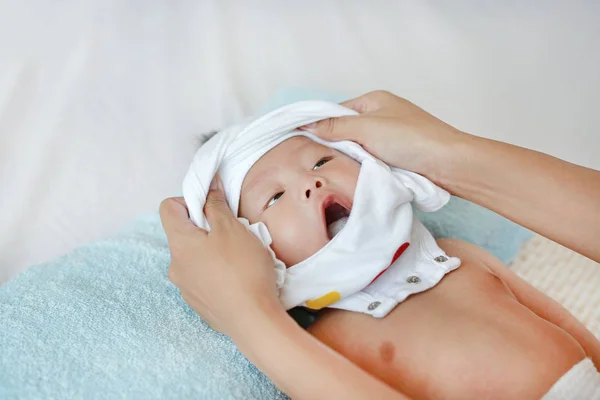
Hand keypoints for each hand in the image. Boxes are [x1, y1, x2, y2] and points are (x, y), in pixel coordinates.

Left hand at [159, 176, 279, 339]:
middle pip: (185, 233)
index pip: (168, 208)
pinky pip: (205, 277)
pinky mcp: (200, 303)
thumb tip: (209, 188)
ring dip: (215, 250)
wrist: (254, 320)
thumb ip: (216, 205)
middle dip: (208, 227)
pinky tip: (239, 277)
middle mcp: (176, 266)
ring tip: (241, 257)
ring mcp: (187, 288)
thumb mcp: (232, 228)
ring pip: (196, 256)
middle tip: (235, 232)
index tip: (214, 207)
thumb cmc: (243, 271)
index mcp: (179, 244)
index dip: (191, 200)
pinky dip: (219, 271)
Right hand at [301, 90, 468, 179]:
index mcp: (374, 100)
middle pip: (346, 130)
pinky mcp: (397, 155)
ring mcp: (390, 136)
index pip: (336, 111)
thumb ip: (335, 127)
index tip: (303, 142)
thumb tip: (307, 125)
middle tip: (322, 160)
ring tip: (340, 168)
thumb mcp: (366, 129)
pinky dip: (365, 166)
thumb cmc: (410, 139)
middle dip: (336, 145)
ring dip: (351, 158)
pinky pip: (371, 159)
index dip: (320, 126)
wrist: (447, 163)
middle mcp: (381, 115)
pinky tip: (358, 174)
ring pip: (358, 147)